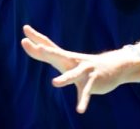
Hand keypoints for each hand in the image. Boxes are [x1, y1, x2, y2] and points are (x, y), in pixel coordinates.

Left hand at [20, 25, 138, 113]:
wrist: (115, 66)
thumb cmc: (85, 65)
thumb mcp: (67, 60)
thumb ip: (52, 56)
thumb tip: (38, 47)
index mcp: (65, 57)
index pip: (48, 45)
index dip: (36, 38)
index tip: (25, 29)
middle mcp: (72, 61)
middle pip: (57, 55)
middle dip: (46, 52)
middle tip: (36, 46)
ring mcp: (83, 71)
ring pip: (72, 75)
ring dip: (64, 79)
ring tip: (54, 83)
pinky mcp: (92, 82)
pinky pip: (86, 93)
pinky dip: (83, 101)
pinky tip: (79, 110)